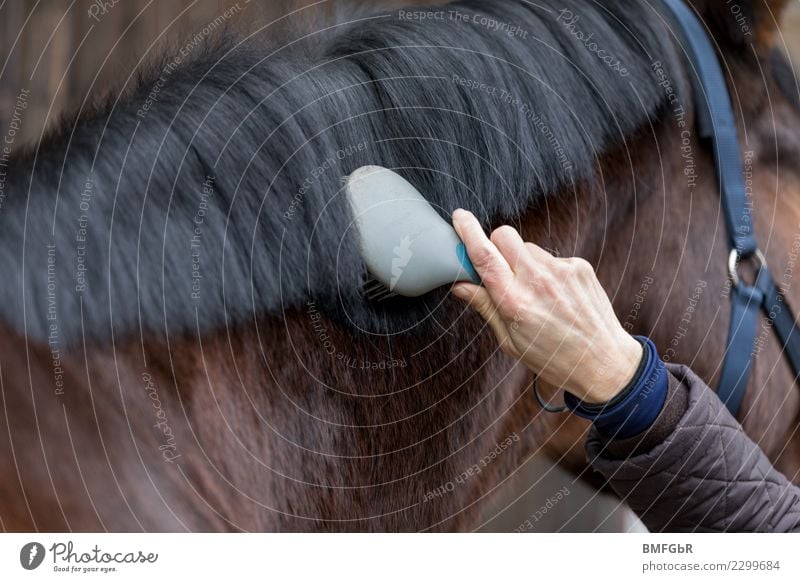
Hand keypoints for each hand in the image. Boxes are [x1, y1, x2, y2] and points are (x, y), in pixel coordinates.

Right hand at [451, 209, 642, 403]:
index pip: (484, 256)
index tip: (459, 217)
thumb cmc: (551, 357)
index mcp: (514, 302)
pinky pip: (551, 256)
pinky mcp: (579, 266)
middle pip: (504, 235)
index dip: (468, 232)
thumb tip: (460, 284)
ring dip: (522, 261)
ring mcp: (561, 271)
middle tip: (499, 267)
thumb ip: (484, 306)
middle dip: (495, 244)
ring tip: (534, 292)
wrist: (602, 362)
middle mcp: (538, 281)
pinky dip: (546, 270)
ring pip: (527, 247)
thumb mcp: (509, 340)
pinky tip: (555, 294)